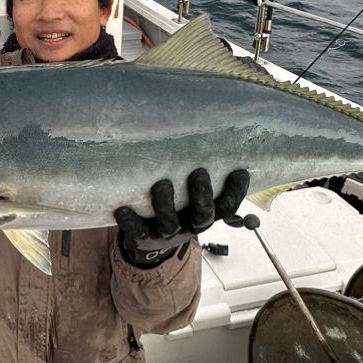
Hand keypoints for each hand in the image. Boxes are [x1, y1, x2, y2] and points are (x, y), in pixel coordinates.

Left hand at [115, 168, 249, 264]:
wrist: (154, 238)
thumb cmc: (181, 201)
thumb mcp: (195, 188)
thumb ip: (205, 167)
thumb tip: (213, 124)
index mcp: (208, 212)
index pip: (228, 206)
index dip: (236, 192)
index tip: (240, 172)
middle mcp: (190, 224)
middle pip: (203, 216)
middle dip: (202, 196)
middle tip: (199, 174)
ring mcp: (167, 231)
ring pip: (170, 224)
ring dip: (166, 205)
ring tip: (162, 184)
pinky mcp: (144, 235)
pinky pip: (137, 231)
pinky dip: (130, 221)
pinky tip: (122, 208)